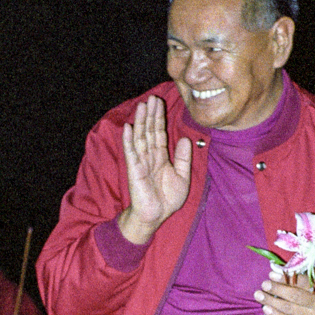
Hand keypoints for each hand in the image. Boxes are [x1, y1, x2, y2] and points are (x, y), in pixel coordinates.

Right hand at [117, 95, 191, 244]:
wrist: (156, 216)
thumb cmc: (167, 199)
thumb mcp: (182, 176)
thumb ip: (184, 158)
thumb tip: (186, 139)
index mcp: (161, 157)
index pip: (159, 133)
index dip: (160, 118)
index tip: (160, 103)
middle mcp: (150, 157)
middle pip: (150, 131)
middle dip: (151, 115)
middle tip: (152, 98)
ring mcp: (141, 162)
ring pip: (141, 138)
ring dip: (141, 122)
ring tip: (142, 106)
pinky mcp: (135, 170)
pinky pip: (132, 153)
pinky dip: (129, 140)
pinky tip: (128, 128)